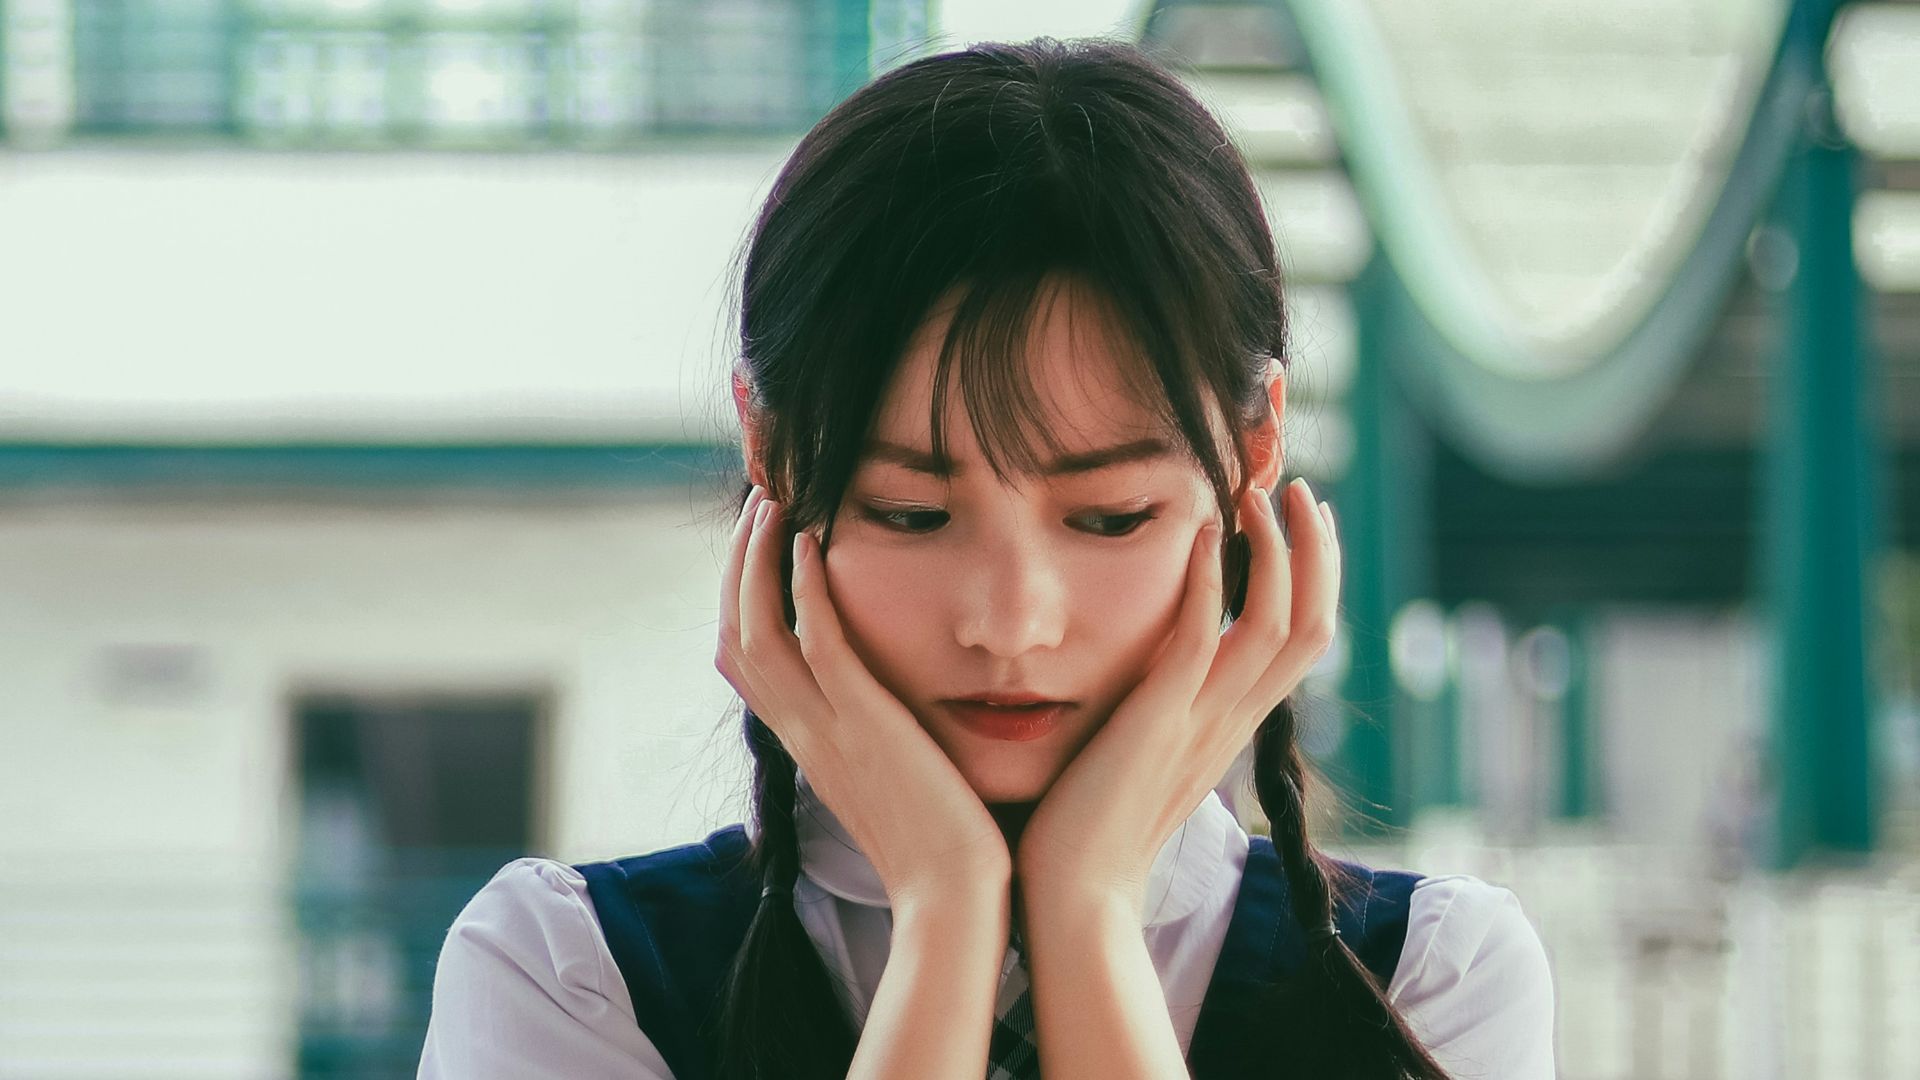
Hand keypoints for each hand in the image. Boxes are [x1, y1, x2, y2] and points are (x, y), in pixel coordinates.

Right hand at [716, 487, 1012, 909]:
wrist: (955, 899)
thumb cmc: (944, 845)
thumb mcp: (892, 779)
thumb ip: (878, 734)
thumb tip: (889, 702)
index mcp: (808, 743)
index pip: (744, 659)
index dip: (740, 596)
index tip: (760, 543)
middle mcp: (802, 732)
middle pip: (733, 633)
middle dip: (736, 563)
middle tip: (759, 502)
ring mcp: (826, 729)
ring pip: (757, 629)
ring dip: (758, 559)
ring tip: (776, 501)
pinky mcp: (864, 724)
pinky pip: (816, 643)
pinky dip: (803, 589)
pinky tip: (811, 541)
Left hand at [1014, 477, 1341, 914]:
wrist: (1072, 898)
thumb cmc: (1086, 829)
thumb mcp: (1140, 754)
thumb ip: (1158, 711)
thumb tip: (1149, 668)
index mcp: (1230, 728)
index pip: (1302, 641)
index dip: (1314, 577)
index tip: (1301, 521)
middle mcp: (1231, 722)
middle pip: (1314, 624)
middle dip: (1315, 550)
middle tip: (1298, 490)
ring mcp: (1201, 723)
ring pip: (1277, 625)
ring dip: (1275, 550)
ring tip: (1258, 493)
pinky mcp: (1160, 723)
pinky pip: (1202, 640)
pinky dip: (1208, 581)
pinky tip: (1202, 531)